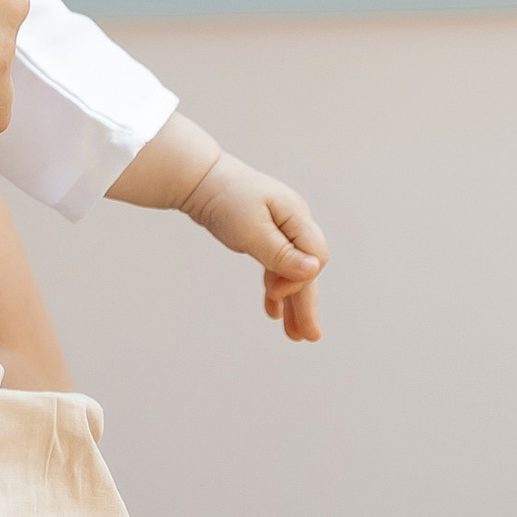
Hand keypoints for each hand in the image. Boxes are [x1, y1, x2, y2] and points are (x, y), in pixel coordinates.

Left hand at [187, 155, 327, 342]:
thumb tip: (313, 271)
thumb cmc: (225, 199)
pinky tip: (273, 312)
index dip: (299, 280)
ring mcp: (281, 230)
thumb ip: (281, 253)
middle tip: (309, 337)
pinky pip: (277, 267)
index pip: (316, 256)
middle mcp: (294, 223)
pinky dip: (276, 289)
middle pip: (307, 269)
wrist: (199, 179)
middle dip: (307, 304)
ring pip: (292, 271)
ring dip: (293, 303)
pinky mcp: (266, 236)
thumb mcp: (252, 230)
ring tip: (295, 335)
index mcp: (297, 216)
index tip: (274, 292)